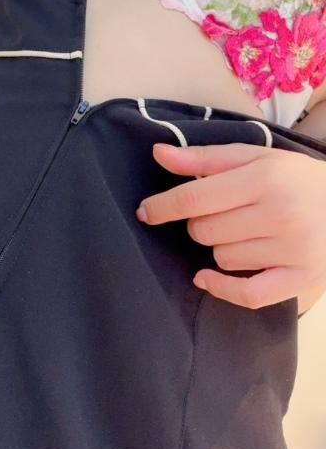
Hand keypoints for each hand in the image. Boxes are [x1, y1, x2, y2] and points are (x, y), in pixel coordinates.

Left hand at [135, 142, 325, 312]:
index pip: (196, 197)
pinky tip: (205, 277)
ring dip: (220, 247)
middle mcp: (280, 214)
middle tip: (222, 213)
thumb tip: (158, 153)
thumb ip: (204, 157)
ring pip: (221, 258)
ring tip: (244, 231)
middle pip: (205, 230)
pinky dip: (221, 288)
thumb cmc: (295, 177)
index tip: (146, 211)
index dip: (163, 206)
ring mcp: (293, 250)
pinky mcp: (302, 279)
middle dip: (201, 222)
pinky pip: (247, 295)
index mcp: (264, 179)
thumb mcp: (254, 157)